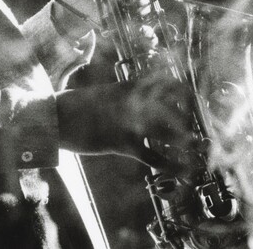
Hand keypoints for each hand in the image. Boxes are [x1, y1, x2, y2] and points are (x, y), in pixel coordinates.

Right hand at [55, 75, 196, 169]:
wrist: (56, 116)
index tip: (191, 101)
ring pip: (166, 133)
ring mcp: (128, 123)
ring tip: (196, 147)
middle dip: (188, 119)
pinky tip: (179, 169)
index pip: (167, 84)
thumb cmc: (78, 105)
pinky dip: (167, 164)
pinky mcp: (121, 144)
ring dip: (184, 141)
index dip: (183, 93)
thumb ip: (126, 92)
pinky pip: (151, 156)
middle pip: (172, 109)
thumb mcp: (105, 92)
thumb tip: (145, 92)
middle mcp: (133, 103)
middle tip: (195, 127)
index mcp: (130, 87)